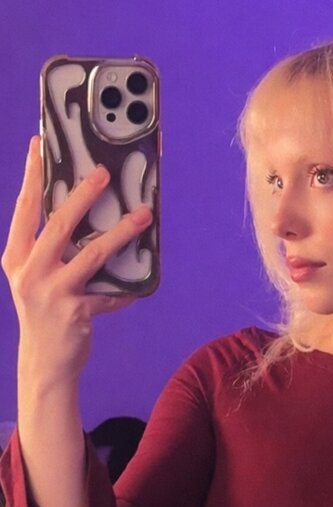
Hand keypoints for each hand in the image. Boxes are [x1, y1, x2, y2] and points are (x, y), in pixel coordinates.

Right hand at [2, 137, 152, 383]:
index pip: (24, 207)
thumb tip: (88, 207)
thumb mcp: (36, 275)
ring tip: (143, 216)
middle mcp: (29, 271)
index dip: (32, 175)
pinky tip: (141, 283)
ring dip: (121, 232)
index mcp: (15, 256)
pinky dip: (127, 286)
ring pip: (93, 254)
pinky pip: (110, 291)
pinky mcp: (76, 311)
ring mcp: (52, 292)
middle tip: (104, 173)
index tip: (39, 144)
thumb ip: (53, 246)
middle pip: (58, 224)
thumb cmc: (45, 311)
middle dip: (83, 195)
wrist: (44, 363)